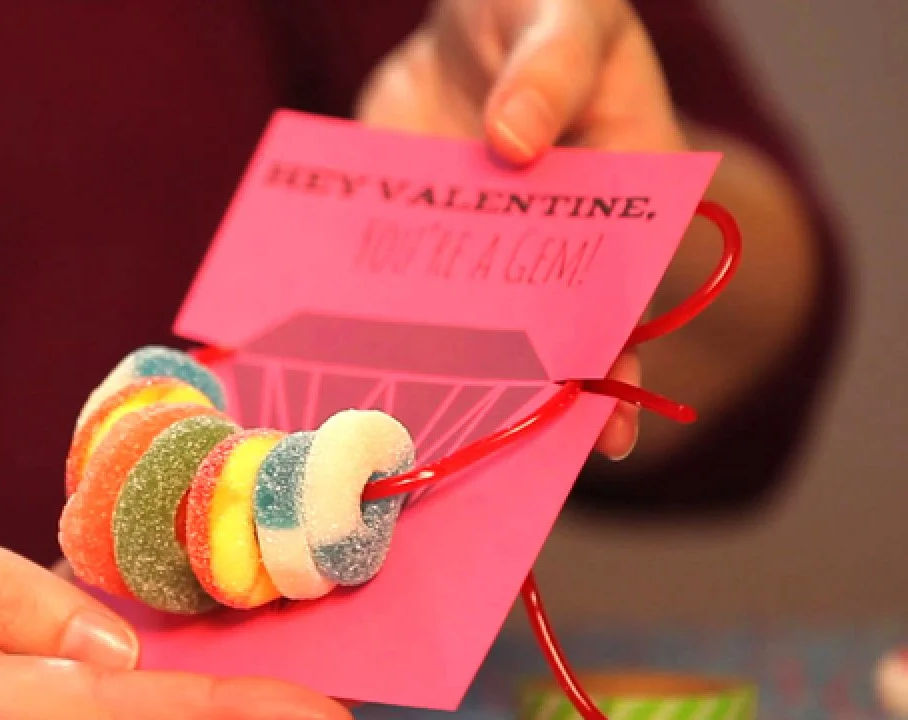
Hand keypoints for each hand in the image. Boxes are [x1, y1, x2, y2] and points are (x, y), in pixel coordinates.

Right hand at [0, 398, 348, 719]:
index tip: (301, 707)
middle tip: (322, 707)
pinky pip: (61, 691)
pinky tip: (193, 666)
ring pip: (88, 718)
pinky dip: (138, 682)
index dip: (201, 711)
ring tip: (280, 693)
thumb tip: (104, 656)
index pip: (87, 712)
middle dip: (215, 719)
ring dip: (186, 705)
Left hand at [358, 0, 682, 460]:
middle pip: (535, 337)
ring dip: (430, 375)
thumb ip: (551, 73)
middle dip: (512, 395)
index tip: (605, 435)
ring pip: (454, 328)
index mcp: (613, 207)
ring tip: (400, 431)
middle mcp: (542, 246)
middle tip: (478, 456)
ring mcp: (469, 248)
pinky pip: (383, 284)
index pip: (621, 301)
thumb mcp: (568, 19)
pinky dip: (361, 321)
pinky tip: (331, 358)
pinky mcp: (405, 236)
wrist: (466, 12)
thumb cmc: (544, 10)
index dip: (615, 367)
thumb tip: (514, 141)